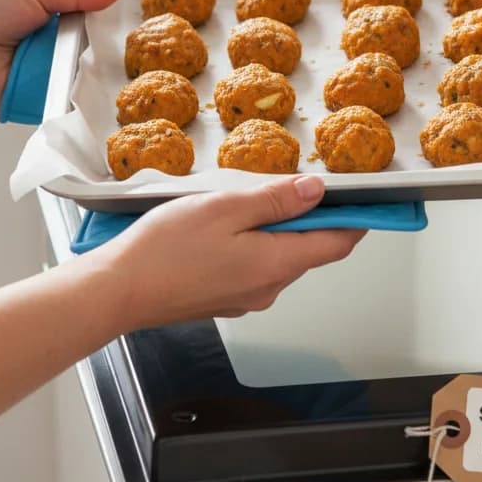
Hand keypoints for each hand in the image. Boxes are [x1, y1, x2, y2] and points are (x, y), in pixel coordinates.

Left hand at [0, 0, 122, 112]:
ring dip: (97, 66)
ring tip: (116, 62)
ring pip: (89, 70)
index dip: (111, 15)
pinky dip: (83, 89)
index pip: (93, 16)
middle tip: (133, 40)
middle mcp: (55, 44)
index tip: (136, 15)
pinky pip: (73, 95)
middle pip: (96, 44)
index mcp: (52, 14)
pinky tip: (97, 83)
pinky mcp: (46, 96)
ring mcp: (52, 71)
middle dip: (110, 42)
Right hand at [96, 175, 364, 327]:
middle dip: (312, 217)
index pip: (337, 244)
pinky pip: (256, 265)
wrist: (116, 291)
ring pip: (281, 256)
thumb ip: (276, 200)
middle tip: (300, 183)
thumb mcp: (226, 208)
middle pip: (309, 248)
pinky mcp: (225, 298)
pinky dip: (257, 242)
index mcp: (276, 265)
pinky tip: (230, 224)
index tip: (366, 199)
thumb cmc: (165, 249)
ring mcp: (246, 297)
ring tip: (253, 199)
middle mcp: (268, 288)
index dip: (355, 219)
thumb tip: (316, 191)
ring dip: (279, 228)